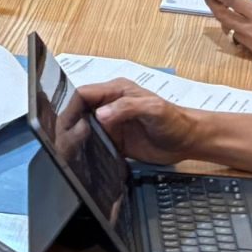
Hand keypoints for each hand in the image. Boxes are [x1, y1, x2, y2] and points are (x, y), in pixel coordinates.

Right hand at [75, 79, 211, 166]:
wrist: (189, 140)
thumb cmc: (174, 120)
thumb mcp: (153, 109)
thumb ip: (127, 108)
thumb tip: (100, 115)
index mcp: (115, 91)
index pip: (84, 94)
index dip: (71, 106)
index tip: (63, 123)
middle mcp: (110, 106)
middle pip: (79, 112)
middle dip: (69, 124)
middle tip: (62, 141)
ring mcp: (112, 125)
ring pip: (84, 129)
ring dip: (75, 139)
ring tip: (68, 152)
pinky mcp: (116, 143)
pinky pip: (95, 145)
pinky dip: (86, 151)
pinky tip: (81, 160)